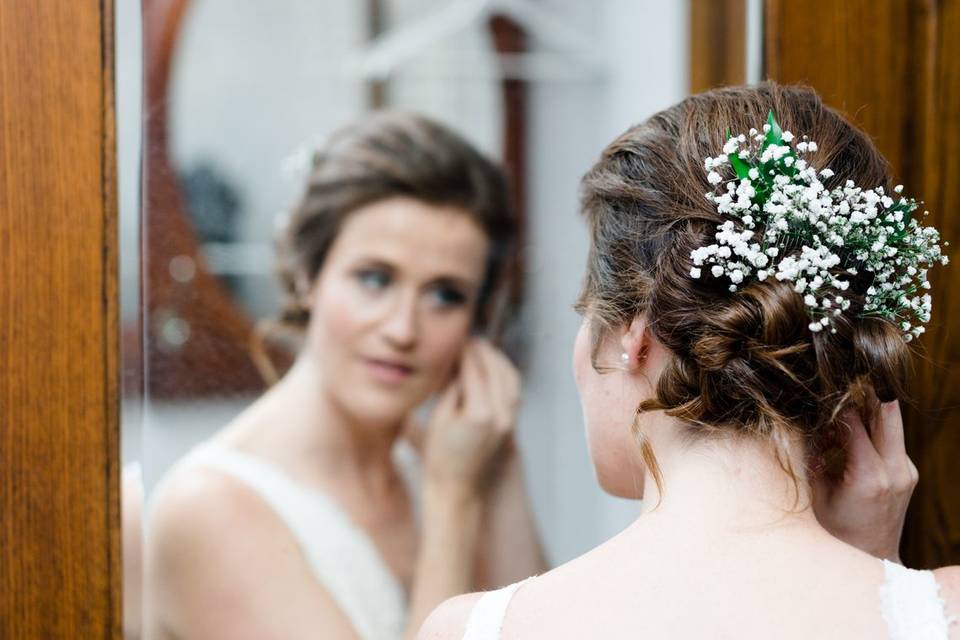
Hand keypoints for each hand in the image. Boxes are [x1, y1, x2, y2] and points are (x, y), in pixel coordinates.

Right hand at [419, 339, 519, 495]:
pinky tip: (492, 367)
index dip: (466, 351)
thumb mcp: (439, 417)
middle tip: (469, 338)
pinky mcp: (510, 424)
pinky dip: (505, 374)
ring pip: (510, 379)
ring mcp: (509, 421)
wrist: (456, 487)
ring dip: (497, 360)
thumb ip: (453, 386)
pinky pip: (514, 391)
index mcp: (480, 414)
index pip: (476, 371)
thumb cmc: (439, 455)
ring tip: (481, 348)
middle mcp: (501, 416)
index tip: (458, 338)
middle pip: (496, 371)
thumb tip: (460, 359)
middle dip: (483, 351)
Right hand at [812, 400, 917, 561]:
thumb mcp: (815, 493)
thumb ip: (813, 455)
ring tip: (838, 409)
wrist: (869, 561)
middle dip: (864, 392)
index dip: (835, 401)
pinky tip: (846, 434)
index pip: (854, 421)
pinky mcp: (908, 473)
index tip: (819, 386)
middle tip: (842, 377)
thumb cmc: (835, 533)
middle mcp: (896, 471)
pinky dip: (870, 429)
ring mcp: (906, 472)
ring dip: (866, 410)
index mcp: (869, 477)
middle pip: (887, 412)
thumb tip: (804, 420)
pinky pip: (890, 439)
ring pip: (890, 422)